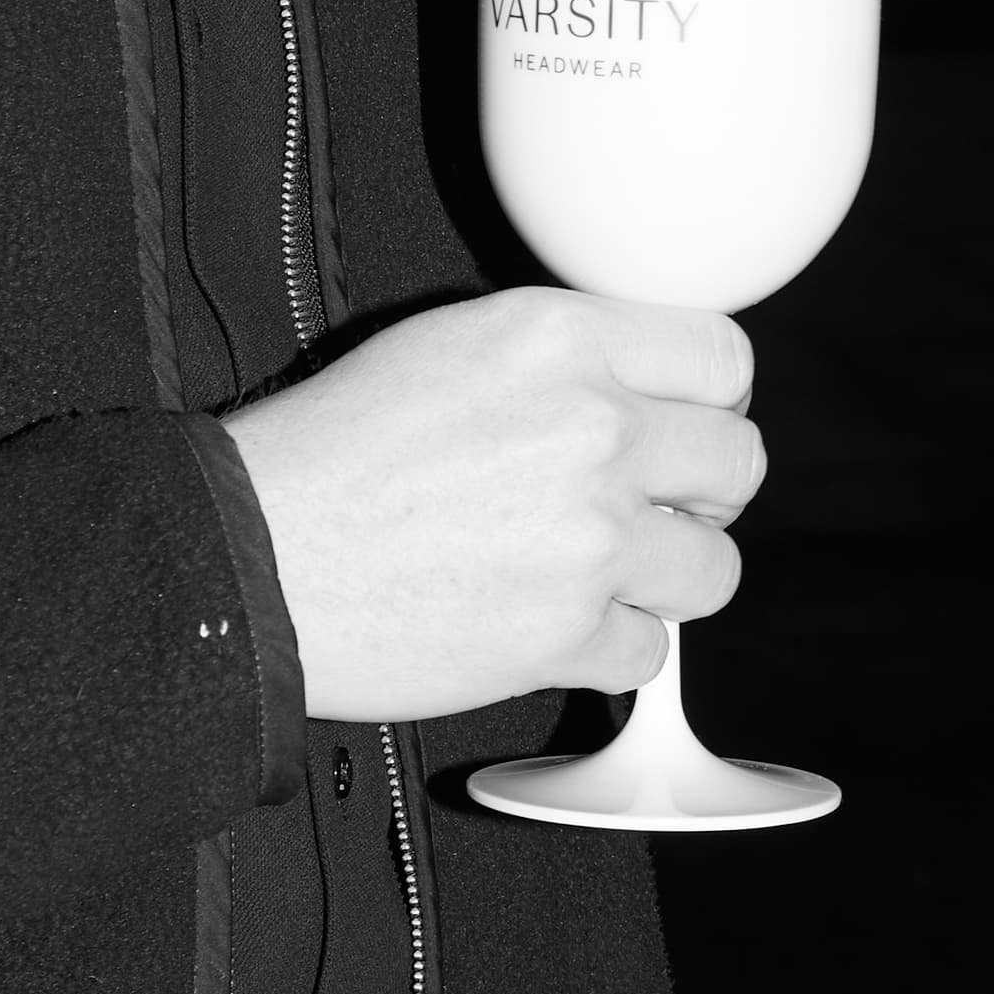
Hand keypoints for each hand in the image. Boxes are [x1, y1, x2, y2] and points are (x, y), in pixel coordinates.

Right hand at [222, 291, 762, 723]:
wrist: (252, 556)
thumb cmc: (334, 451)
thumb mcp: (455, 344)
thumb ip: (569, 355)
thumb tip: (655, 388)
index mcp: (564, 340)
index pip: (726, 358)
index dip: (713, 401)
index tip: (689, 428)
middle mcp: (592, 429)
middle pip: (742, 463)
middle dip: (703, 492)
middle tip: (652, 507)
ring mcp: (588, 537)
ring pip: (716, 568)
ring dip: (668, 578)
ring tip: (604, 573)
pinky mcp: (565, 633)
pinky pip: (650, 653)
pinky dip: (608, 650)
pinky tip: (552, 624)